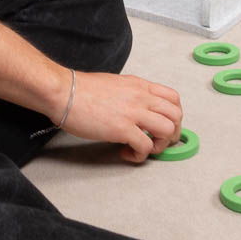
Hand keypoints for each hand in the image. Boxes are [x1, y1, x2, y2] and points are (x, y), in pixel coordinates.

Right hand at [61, 72, 182, 162]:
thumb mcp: (116, 84)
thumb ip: (132, 94)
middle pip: (176, 115)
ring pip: (167, 130)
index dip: (174, 115)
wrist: (64, 92)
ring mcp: (133, 112)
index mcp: (140, 86)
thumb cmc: (82, 89)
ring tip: (144, 148)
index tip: (165, 125)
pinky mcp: (122, 129)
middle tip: (159, 142)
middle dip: (173, 133)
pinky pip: (145, 146)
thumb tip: (138, 108)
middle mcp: (141, 97)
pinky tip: (126, 152)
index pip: (174, 98)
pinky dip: (140, 155)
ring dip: (160, 145)